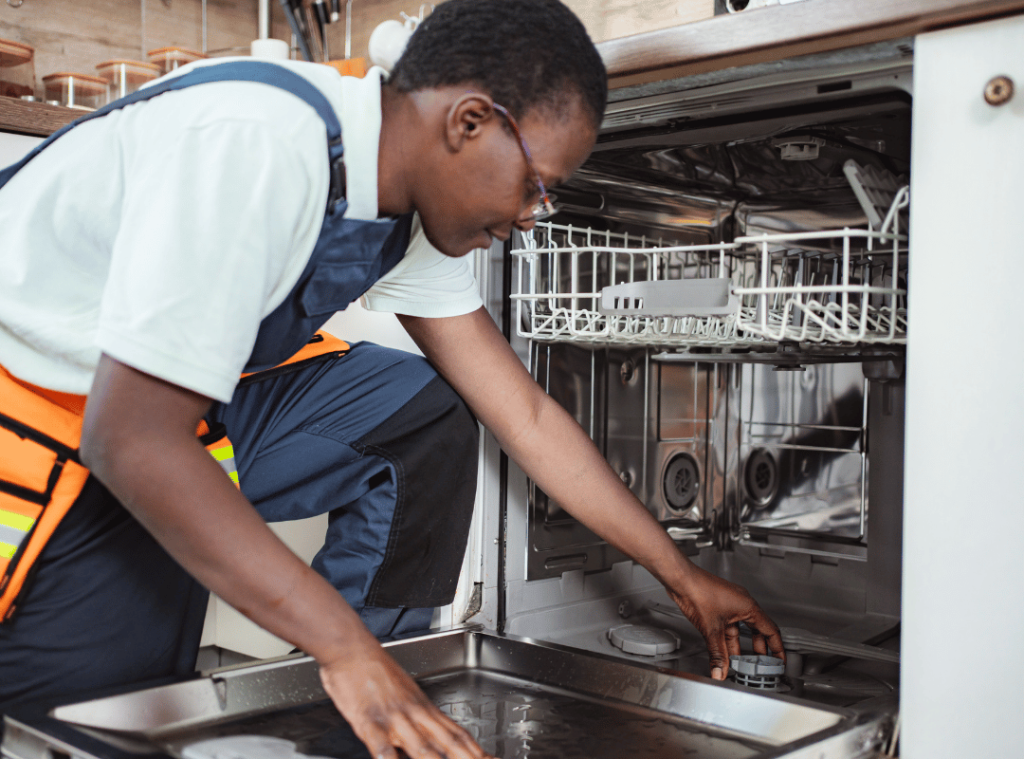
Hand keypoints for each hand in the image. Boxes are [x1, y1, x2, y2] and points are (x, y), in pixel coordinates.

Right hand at [318, 642, 492, 758]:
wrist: (351, 647)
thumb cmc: (372, 668)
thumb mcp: (403, 690)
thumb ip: (415, 715)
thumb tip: (426, 734)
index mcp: (422, 707)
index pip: (456, 732)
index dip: (475, 749)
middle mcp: (414, 713)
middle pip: (447, 742)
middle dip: (466, 758)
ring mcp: (394, 718)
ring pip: (423, 747)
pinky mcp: (371, 722)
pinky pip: (383, 747)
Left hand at [667, 564, 784, 680]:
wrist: (681, 580)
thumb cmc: (699, 592)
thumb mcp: (711, 630)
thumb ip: (718, 654)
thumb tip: (720, 671)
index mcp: (748, 607)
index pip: (771, 631)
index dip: (777, 648)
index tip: (780, 661)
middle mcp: (742, 604)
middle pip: (757, 631)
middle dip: (759, 650)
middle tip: (761, 664)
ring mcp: (730, 604)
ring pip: (741, 630)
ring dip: (740, 646)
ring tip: (741, 662)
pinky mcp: (719, 606)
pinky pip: (729, 626)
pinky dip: (728, 639)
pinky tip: (724, 650)